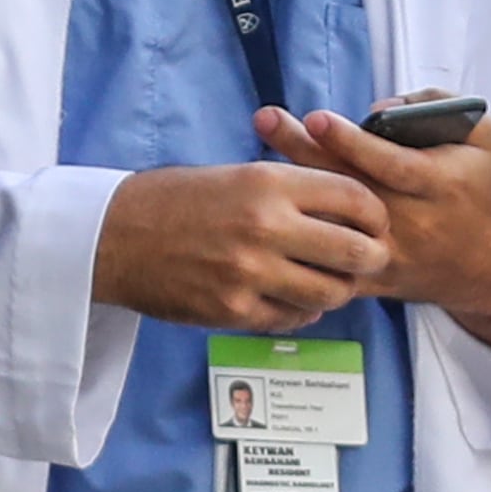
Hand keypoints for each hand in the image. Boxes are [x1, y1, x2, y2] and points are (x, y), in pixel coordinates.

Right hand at [90, 162, 390, 331]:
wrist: (114, 236)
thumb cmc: (176, 199)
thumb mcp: (238, 173)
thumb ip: (293, 187)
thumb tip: (350, 206)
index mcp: (269, 183)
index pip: (354, 198)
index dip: (376, 214)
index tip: (376, 223)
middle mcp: (266, 227)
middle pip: (357, 251)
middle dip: (371, 257)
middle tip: (368, 259)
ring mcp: (251, 273)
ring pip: (332, 292)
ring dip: (339, 289)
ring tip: (331, 281)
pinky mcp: (234, 311)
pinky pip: (294, 318)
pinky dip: (303, 311)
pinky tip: (293, 298)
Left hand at [258, 100, 490, 361]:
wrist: (487, 263)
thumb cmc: (478, 187)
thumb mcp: (484, 138)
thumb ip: (443, 107)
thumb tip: (384, 106)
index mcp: (437, 185)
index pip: (389, 163)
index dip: (352, 141)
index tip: (316, 118)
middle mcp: (409, 221)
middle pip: (347, 186)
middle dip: (305, 150)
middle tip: (267, 118)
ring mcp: (388, 254)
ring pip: (332, 224)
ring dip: (293, 196)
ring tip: (254, 166)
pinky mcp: (372, 279)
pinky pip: (328, 266)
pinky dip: (298, 248)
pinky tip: (265, 221)